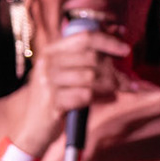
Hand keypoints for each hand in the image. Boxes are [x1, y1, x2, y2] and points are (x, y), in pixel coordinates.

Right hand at [16, 25, 136, 152]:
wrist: (32, 126)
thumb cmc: (57, 96)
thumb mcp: (66, 72)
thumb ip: (88, 55)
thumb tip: (120, 34)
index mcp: (51, 51)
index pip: (84, 38)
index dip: (108, 41)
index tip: (126, 50)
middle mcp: (47, 63)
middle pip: (91, 58)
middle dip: (114, 70)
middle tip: (127, 81)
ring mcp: (47, 82)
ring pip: (90, 77)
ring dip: (111, 85)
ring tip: (120, 90)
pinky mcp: (52, 102)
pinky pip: (85, 96)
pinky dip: (100, 98)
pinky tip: (107, 100)